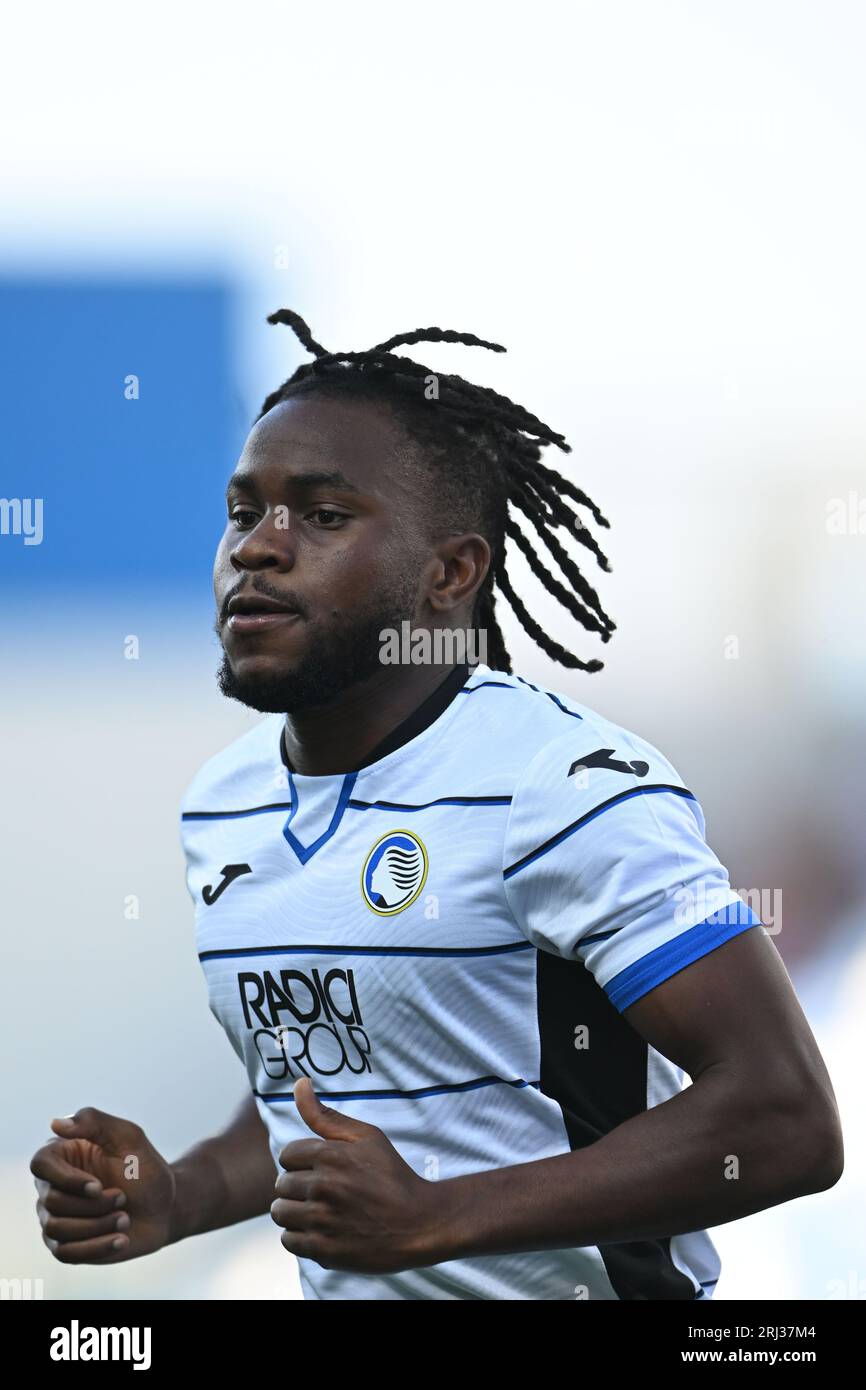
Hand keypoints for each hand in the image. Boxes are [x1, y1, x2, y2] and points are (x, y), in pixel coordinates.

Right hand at [31, 1107, 176, 1263]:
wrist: (164, 1207)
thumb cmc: (145, 1168)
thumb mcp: (129, 1137)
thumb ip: (94, 1122)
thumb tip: (56, 1124)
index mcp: (62, 1155)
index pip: (40, 1164)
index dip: (66, 1178)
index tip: (98, 1186)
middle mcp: (52, 1186)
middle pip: (51, 1201)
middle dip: (94, 1205)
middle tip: (123, 1198)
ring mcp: (55, 1218)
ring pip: (56, 1230)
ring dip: (98, 1225)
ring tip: (124, 1218)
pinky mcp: (66, 1245)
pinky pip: (65, 1254)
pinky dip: (96, 1247)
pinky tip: (122, 1239)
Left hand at [271, 1078, 440, 1273]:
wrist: (419, 1224)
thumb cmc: (393, 1176)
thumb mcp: (367, 1137)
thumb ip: (326, 1114)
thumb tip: (299, 1083)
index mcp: (330, 1155)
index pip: (287, 1155)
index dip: (302, 1161)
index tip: (320, 1169)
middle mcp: (323, 1187)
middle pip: (281, 1185)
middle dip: (297, 1186)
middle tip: (322, 1191)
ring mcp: (322, 1220)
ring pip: (280, 1213)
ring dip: (294, 1212)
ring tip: (317, 1211)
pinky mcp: (324, 1250)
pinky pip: (289, 1241)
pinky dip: (300, 1236)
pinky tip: (321, 1230)